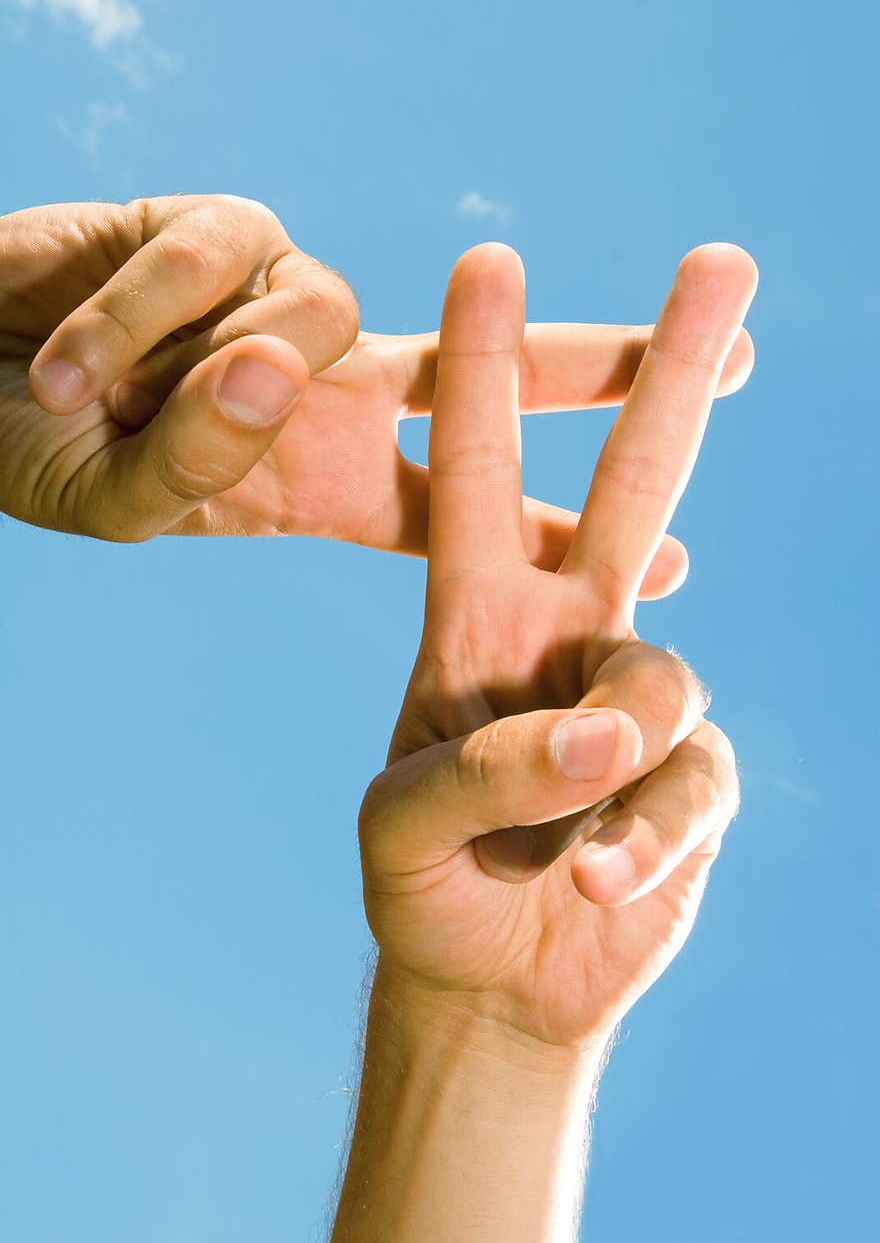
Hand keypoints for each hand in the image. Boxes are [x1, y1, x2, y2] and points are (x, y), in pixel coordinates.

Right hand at [0, 198, 751, 581]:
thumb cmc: (36, 447)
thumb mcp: (124, 495)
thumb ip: (203, 459)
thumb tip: (281, 362)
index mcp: (323, 478)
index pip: (465, 513)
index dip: (560, 541)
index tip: (675, 571)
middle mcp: (326, 390)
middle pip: (490, 376)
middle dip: (603, 366)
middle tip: (733, 355)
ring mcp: (281, 305)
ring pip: (324, 310)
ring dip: (196, 375)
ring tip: (90, 399)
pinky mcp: (222, 226)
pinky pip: (213, 262)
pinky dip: (130, 316)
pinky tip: (64, 359)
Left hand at [359, 242, 755, 1049]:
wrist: (490, 983)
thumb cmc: (428, 889)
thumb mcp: (405, 832)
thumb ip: (483, 773)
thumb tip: (606, 734)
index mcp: (474, 624)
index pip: (472, 478)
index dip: (480, 375)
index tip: (488, 263)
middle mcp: (564, 640)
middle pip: (630, 487)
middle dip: (670, 376)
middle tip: (722, 260)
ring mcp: (635, 705)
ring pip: (662, 679)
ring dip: (612, 761)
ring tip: (564, 858)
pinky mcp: (693, 776)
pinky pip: (692, 784)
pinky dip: (646, 841)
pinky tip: (598, 885)